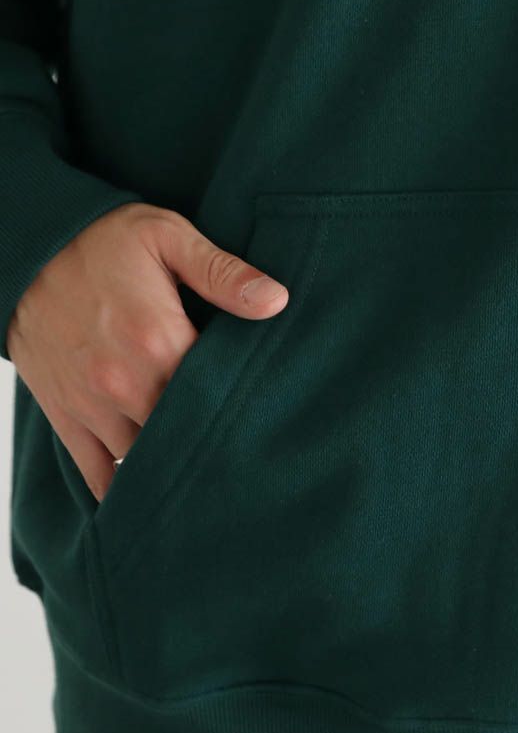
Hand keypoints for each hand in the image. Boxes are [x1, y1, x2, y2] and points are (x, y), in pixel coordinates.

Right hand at [6, 202, 289, 502]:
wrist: (23, 246)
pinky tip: (154, 496)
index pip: (219, 396)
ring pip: (147, 459)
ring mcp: (93, 407)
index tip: (267, 408)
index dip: (247, 404)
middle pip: (186, 435)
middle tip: (246, 448)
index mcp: (159, 342)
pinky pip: (98, 475)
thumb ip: (222, 271)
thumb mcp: (167, 237)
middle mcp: (125, 384)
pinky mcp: (67, 417)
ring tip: (208, 467)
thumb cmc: (102, 240)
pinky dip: (125, 490)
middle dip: (214, 440)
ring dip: (174, 462)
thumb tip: (277, 301)